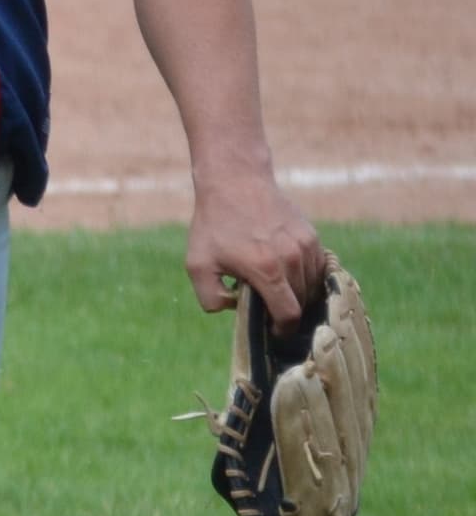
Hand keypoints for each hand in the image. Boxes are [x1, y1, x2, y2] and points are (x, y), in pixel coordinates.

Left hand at [187, 168, 325, 322]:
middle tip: (269, 310)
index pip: (288, 313)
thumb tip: (234, 311)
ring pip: (312, 286)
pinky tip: (288, 276)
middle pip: (302, 301)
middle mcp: (292, 259)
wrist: (235, 183)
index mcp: (266, 270)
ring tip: (276, 292)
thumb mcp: (197, 264)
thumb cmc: (213, 226)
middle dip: (287, 311)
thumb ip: (210, 297)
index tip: (274, 332)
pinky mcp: (312, 237)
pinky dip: (307, 278)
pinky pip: (318, 268)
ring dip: (298, 295)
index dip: (282, 329)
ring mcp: (306, 247)